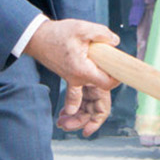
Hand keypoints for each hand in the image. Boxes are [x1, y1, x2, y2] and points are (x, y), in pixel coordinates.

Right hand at [23, 18, 120, 132]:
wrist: (37, 38)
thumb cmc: (58, 34)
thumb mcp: (82, 28)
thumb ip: (102, 34)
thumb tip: (115, 42)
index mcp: (83, 71)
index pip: (106, 84)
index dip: (117, 80)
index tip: (123, 74)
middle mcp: (78, 80)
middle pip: (94, 100)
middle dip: (96, 116)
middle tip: (92, 128)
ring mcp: (73, 81)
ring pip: (82, 103)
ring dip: (82, 117)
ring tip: (83, 132)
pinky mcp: (70, 78)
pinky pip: (76, 96)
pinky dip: (74, 107)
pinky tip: (67, 116)